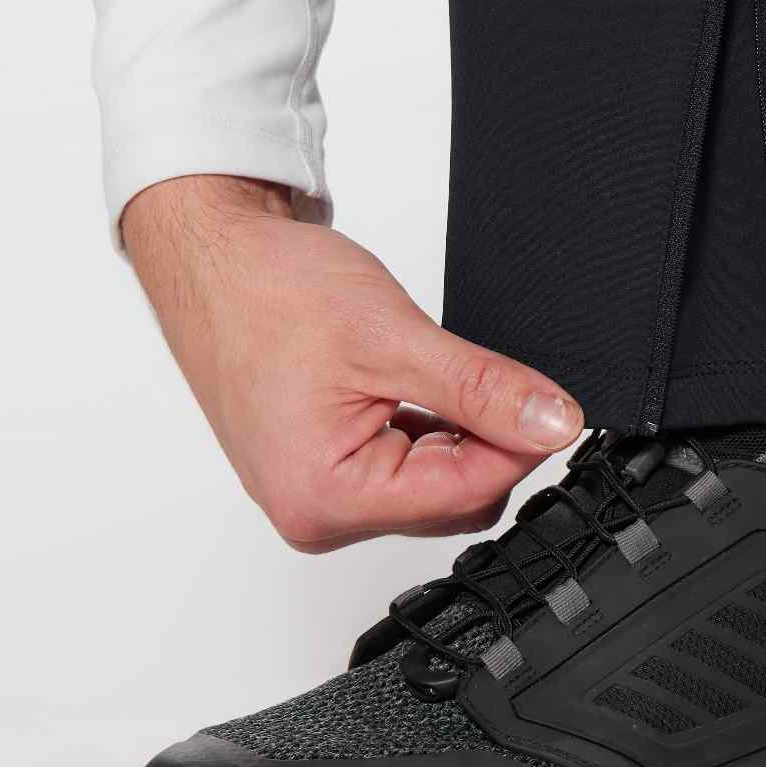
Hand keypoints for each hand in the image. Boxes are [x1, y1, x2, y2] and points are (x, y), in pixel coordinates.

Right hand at [123, 174, 582, 551]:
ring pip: (434, 483)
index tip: (551, 402)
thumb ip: (484, 389)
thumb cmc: (267, 291)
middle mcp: (316, 512)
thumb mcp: (396, 337)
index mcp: (325, 498)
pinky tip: (408, 377)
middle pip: (455, 498)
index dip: (519, 443)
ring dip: (455, 428)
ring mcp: (317, 492)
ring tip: (424, 362)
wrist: (212, 254)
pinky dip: (428, 426)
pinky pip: (404, 464)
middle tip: (491, 371)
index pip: (466, 493)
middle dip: (487, 438)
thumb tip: (552, 423)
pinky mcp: (323, 465)